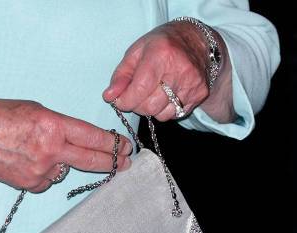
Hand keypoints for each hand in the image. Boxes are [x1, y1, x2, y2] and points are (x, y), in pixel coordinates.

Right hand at [0, 99, 131, 192]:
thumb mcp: (36, 110)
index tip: (126, 147)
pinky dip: (45, 172)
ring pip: (65, 170)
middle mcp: (51, 151)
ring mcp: (41, 171)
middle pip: (91, 160)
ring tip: (41, 151)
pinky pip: (47, 180)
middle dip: (112, 162)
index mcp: (53, 126)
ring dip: (64, 163)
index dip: (113, 143)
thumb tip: (75, 139)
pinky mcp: (30, 184)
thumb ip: (59, 126)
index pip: (93, 137)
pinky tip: (28, 161)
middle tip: (125, 163)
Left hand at [103, 21, 227, 121]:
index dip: (126, 100)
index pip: (139, 89)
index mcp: (161, 54)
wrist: (197, 40)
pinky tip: (166, 95)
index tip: (120, 100)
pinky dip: (166, 109)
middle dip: (137, 105)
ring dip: (151, 108)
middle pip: (150, 106)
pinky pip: (175, 114)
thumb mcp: (135, 53)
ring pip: (162, 114)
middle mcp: (180, 69)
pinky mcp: (200, 93)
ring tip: (152, 93)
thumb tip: (109, 96)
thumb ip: (120, 76)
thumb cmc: (162, 45)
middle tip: (137, 95)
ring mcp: (193, 83)